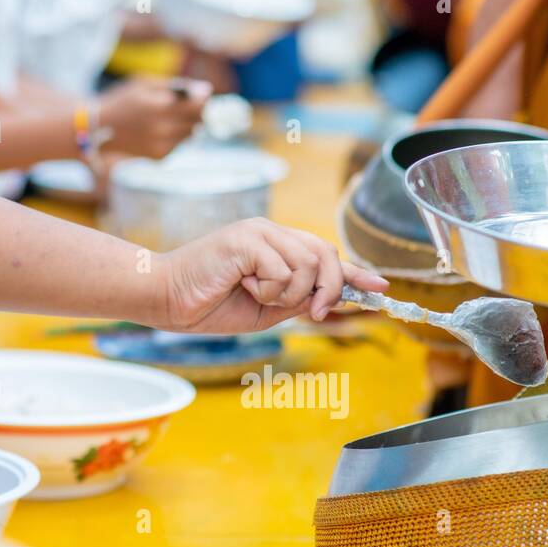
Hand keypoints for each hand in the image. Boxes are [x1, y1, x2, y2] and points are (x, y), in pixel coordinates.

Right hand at [96, 77, 208, 158]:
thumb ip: (176, 86)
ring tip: (167, 118)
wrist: (98, 130)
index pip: (199, 105)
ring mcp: (162, 146)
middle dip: (197, 112)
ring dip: (187, 125)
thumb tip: (206, 91)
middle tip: (185, 106)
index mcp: (160, 106)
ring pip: (192, 134)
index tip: (201, 95)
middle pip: (199, 121)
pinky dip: (176, 137)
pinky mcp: (159, 157)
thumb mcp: (145, 83)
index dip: (203, 99)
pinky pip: (180, 145)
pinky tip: (159, 131)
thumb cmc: (122, 100)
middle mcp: (163, 129)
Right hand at [157, 219, 387, 332]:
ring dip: (289, 294)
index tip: (380, 285)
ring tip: (256, 295)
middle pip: (325, 254)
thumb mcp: (267, 309)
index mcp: (276, 247)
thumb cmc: (209, 305)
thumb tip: (332, 299)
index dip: (353, 271)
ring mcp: (259, 232)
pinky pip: (283, 270)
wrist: (167, 300)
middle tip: (313, 314)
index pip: (324, 255)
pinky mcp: (246, 238)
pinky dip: (269, 289)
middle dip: (329, 289)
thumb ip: (297, 299)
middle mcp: (271, 232)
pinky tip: (243, 286)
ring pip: (307, 265)